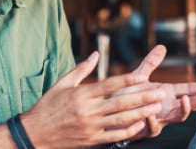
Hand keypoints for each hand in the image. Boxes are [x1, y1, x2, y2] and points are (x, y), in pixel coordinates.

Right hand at [19, 51, 166, 148]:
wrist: (34, 134)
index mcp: (82, 94)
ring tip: (156, 107)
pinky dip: (129, 131)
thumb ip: (81, 69)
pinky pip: (114, 136)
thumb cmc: (47, 106)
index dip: (127, 80)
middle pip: (121, 102)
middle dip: (143, 97)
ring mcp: (91, 126)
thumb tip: (96, 54)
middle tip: (160, 92)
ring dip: (141, 113)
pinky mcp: (91, 140)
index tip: (143, 77)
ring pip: (121, 119)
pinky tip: (140, 124)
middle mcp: (88, 110)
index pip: (109, 85)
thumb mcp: (62, 84)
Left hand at [116, 45, 195, 139]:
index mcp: (166, 94)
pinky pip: (152, 127)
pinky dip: (152, 121)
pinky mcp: (144, 128)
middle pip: (189, 104)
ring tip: (187, 99)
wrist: (109, 112)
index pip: (189, 90)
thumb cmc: (125, 96)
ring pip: (176, 117)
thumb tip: (162, 47)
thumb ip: (150, 63)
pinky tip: (152, 114)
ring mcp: (157, 118)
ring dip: (183, 110)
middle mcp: (165, 107)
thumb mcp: (139, 77)